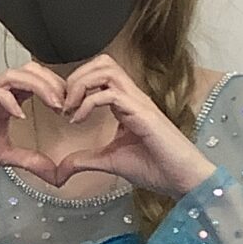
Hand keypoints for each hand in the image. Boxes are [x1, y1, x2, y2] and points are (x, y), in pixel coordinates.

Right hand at [0, 64, 64, 201]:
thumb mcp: (5, 157)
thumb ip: (30, 160)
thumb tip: (55, 174)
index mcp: (5, 103)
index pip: (33, 81)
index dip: (55, 87)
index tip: (70, 106)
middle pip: (26, 70)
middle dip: (50, 80)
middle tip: (66, 100)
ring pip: (10, 75)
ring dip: (36, 85)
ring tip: (52, 102)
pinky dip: (7, 100)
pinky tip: (19, 114)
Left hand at [56, 57, 216, 197]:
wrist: (182, 180)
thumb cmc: (155, 168)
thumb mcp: (109, 161)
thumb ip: (84, 160)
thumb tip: (60, 170)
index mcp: (125, 103)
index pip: (99, 74)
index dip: (75, 85)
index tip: (62, 110)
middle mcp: (132, 97)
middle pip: (102, 63)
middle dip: (75, 78)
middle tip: (62, 105)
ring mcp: (138, 102)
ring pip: (106, 69)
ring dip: (80, 85)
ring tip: (69, 109)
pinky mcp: (142, 113)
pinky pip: (109, 95)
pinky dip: (87, 104)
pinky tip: (78, 121)